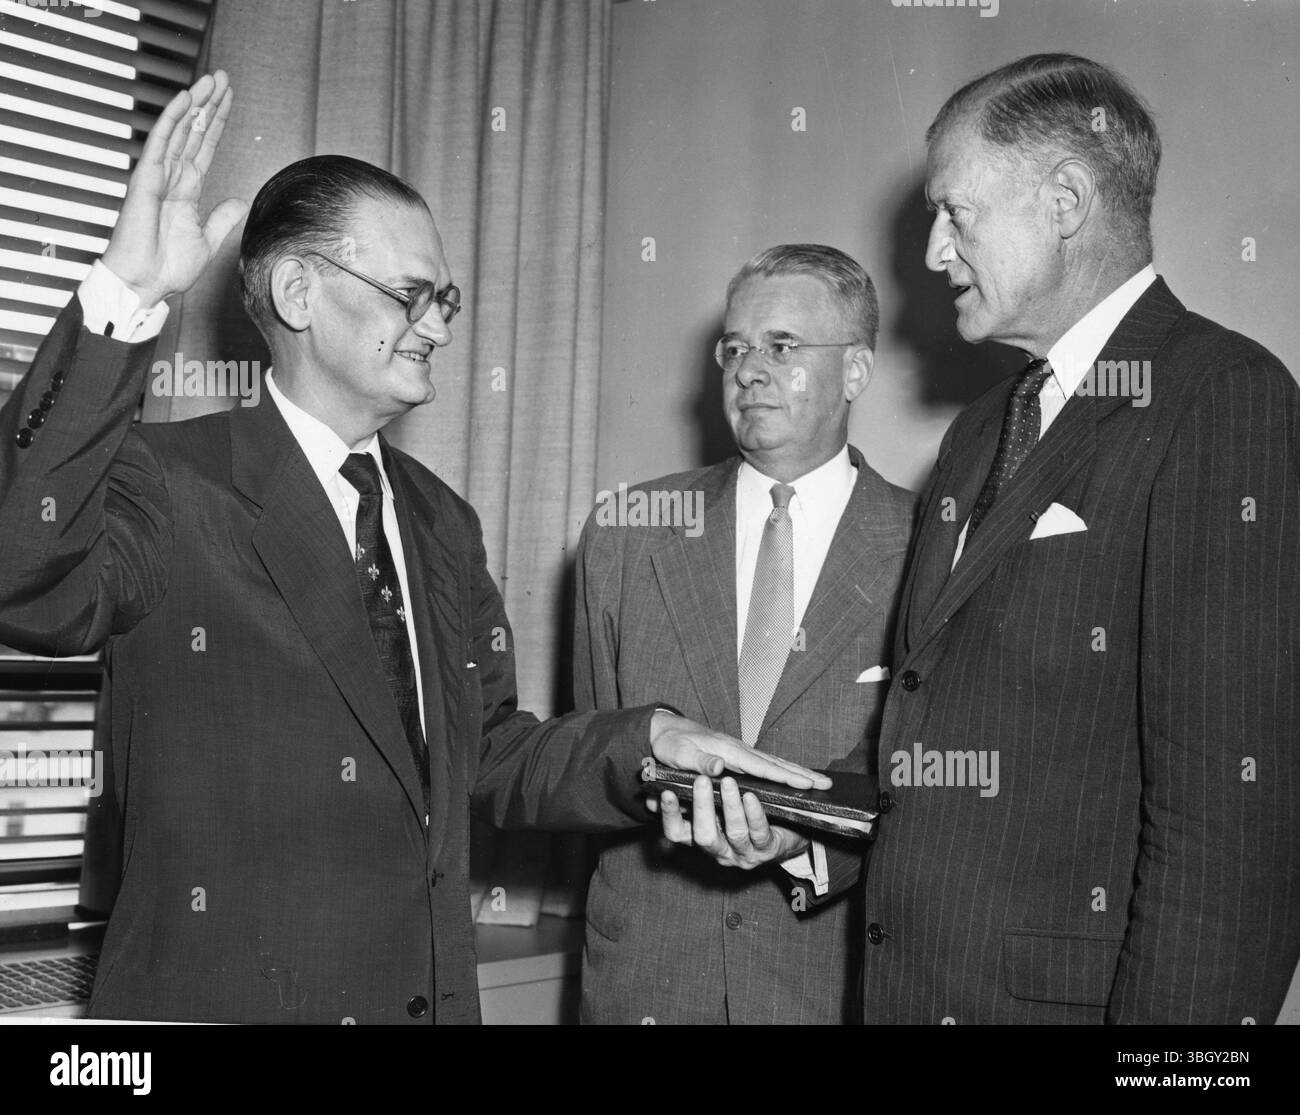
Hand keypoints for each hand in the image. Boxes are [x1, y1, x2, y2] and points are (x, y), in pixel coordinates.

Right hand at [100, 71, 247, 307]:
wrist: (145, 285)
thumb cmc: (167, 268)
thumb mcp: (207, 240)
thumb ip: (222, 218)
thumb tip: (237, 201)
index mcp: (186, 191)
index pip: (204, 148)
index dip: (217, 124)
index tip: (229, 101)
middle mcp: (171, 178)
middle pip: (193, 132)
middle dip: (208, 105)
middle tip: (223, 78)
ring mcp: (157, 176)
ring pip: (179, 130)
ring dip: (195, 104)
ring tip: (211, 80)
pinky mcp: (145, 180)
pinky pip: (160, 143)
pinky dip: (172, 120)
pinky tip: (185, 100)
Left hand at [647, 711, 830, 788]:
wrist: (663, 730)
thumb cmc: (670, 743)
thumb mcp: (678, 754)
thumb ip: (698, 761)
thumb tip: (720, 767)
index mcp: (728, 751)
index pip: (762, 766)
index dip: (786, 776)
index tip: (809, 784)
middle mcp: (738, 751)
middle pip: (776, 763)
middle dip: (802, 773)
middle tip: (828, 783)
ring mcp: (739, 753)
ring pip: (774, 764)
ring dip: (797, 772)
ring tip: (819, 782)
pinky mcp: (736, 758)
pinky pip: (765, 766)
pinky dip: (783, 771)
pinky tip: (793, 778)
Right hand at [658, 775, 808, 869]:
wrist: (785, 833)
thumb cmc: (743, 815)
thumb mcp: (716, 807)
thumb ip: (693, 798)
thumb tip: (659, 787)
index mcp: (703, 839)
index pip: (677, 833)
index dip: (670, 815)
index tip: (666, 792)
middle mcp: (720, 851)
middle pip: (705, 836)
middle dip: (702, 807)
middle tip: (701, 781)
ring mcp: (744, 854)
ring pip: (735, 833)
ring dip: (731, 807)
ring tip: (728, 782)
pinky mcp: (768, 850)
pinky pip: (760, 833)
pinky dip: (754, 813)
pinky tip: (750, 796)